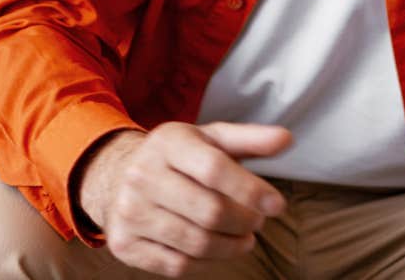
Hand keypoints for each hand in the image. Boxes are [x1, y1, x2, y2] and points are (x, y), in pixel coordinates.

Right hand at [76, 121, 291, 277]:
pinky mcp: (125, 243)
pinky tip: (215, 249)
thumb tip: (286, 138)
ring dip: (231, 247)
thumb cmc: (178, 158)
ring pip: (197, 243)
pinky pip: (177, 265)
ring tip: (244, 238)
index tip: (277, 205)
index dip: (251, 190)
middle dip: (245, 222)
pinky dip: (206, 263)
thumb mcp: (210, 139)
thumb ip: (249, 140)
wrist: (117, 175)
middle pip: (210, 212)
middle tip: (257, 222)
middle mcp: (142, 175)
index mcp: (167, 143)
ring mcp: (130, 212)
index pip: (214, 169)